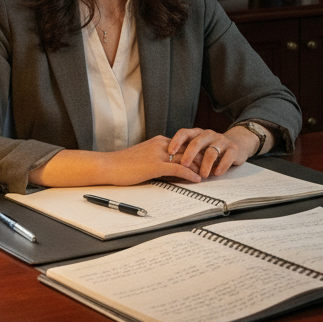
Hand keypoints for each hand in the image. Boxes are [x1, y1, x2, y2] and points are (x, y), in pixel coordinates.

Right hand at [30, 136, 200, 186]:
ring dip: (200, 166)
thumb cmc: (122, 164)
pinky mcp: (155, 165)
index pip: (184, 145)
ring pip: (186, 158)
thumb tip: (170, 169)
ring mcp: (158, 154)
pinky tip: (197, 180)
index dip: (197, 152)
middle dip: (203, 158)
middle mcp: (161, 144)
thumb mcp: (143, 158)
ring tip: (211, 174)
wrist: (108, 166)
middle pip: (189, 149)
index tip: (207, 159)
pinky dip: (190, 174)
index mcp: (159, 142)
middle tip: (215, 166)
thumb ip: (158, 160)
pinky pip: (177, 168)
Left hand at [168, 127, 256, 178]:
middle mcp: (208, 134)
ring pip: (212, 151)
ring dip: (206, 164)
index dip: (176, 141)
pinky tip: (217, 173)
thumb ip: (185, 152)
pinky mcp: (233, 149)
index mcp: (197, 133)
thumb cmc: (210, 149)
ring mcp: (221, 141)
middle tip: (184, 165)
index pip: (184, 133)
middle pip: (197, 142)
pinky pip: (227, 157)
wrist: (236, 144)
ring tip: (202, 175)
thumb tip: (167, 164)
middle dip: (189, 154)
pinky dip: (222, 165)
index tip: (169, 152)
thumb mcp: (197, 147)